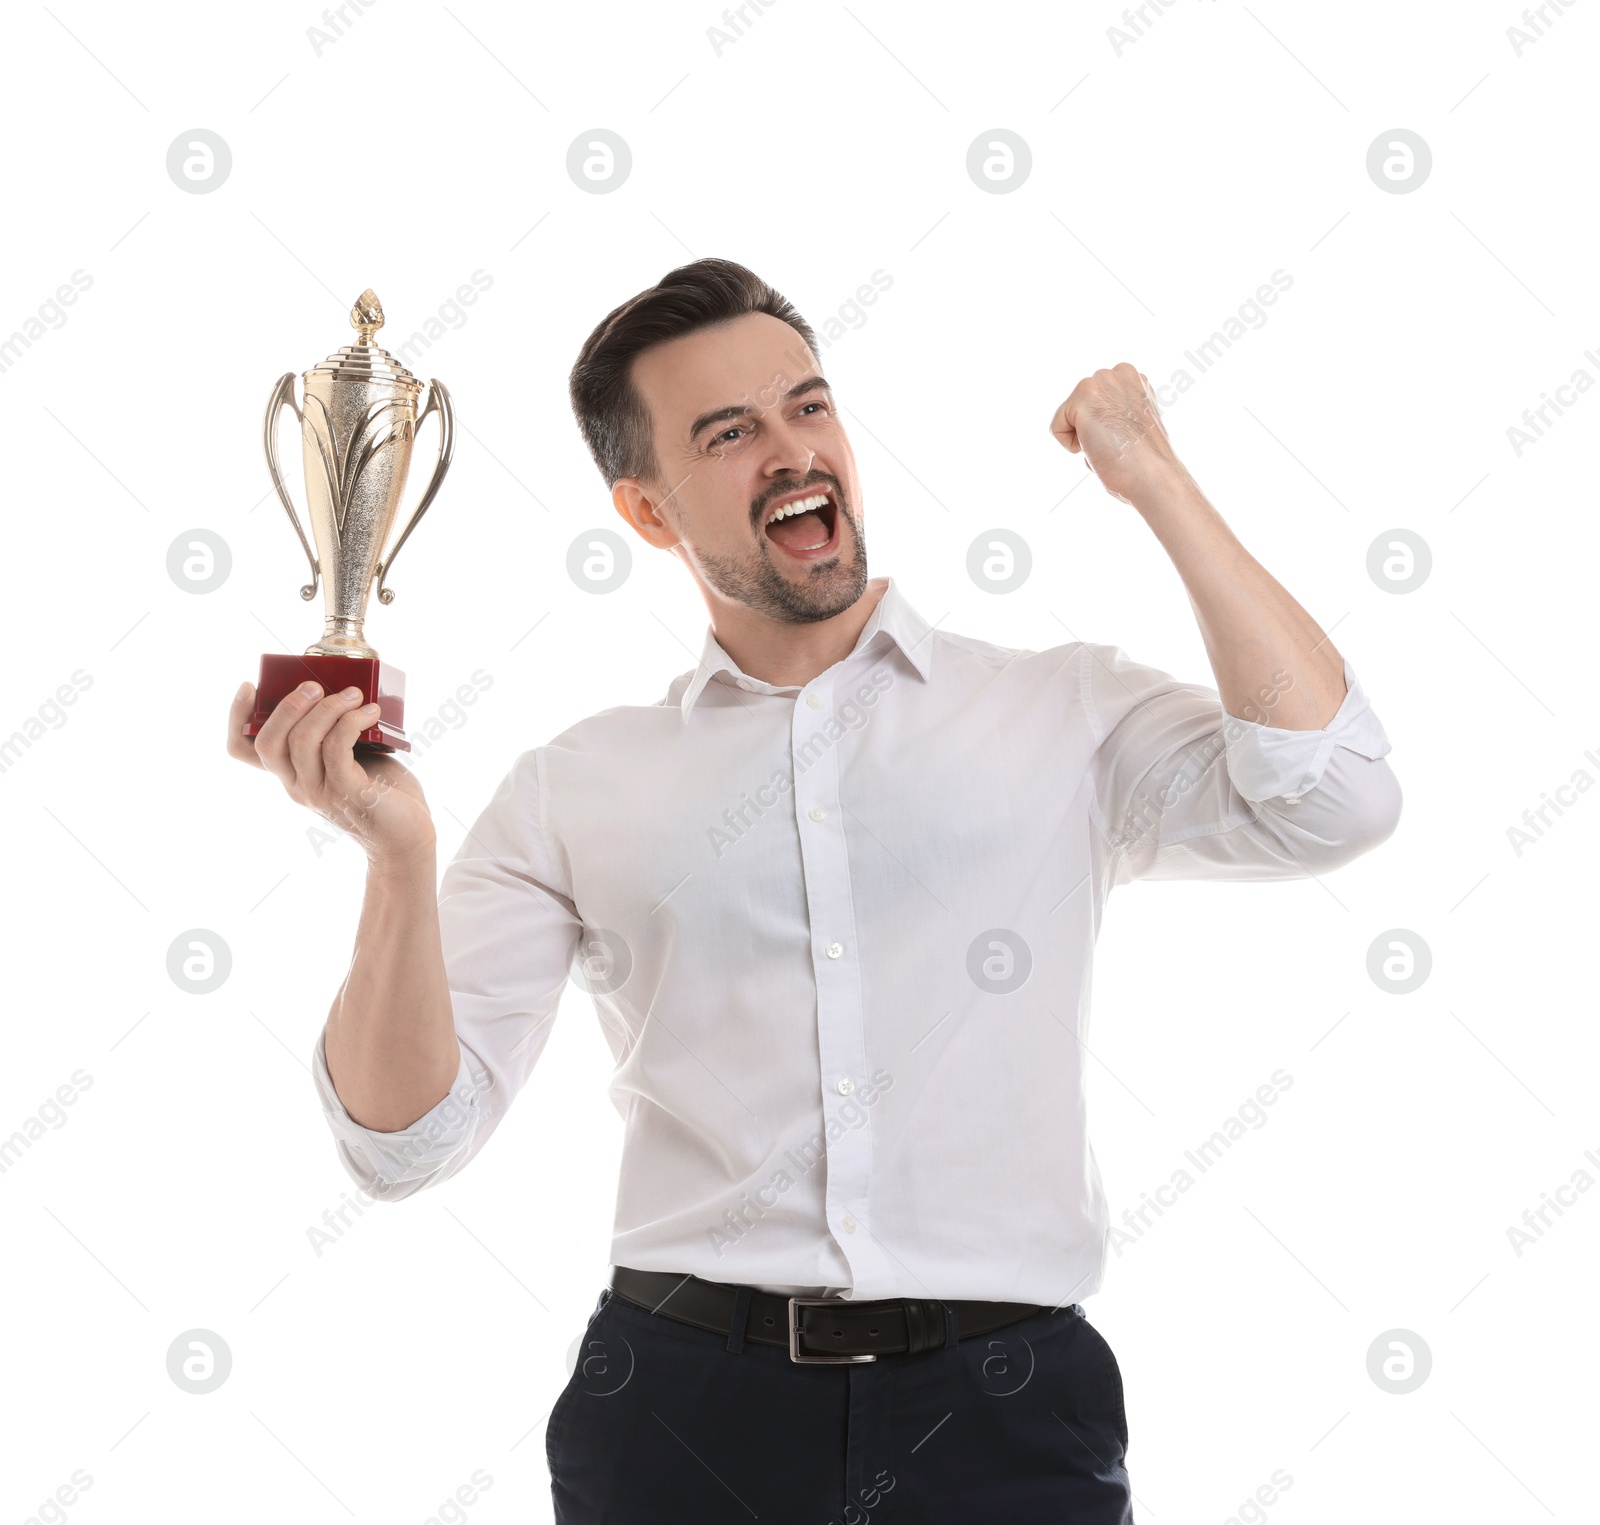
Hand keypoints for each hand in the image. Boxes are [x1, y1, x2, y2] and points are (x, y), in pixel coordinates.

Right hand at [226, 680, 436, 865]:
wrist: (407, 836)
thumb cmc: (383, 792)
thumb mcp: (350, 757)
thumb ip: (335, 733)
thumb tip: (339, 689)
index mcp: (291, 774)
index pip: (244, 750)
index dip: (236, 717)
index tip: (250, 686)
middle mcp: (298, 786)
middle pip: (269, 742)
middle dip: (289, 706)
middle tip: (316, 686)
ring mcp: (320, 792)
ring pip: (302, 742)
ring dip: (328, 708)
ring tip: (354, 694)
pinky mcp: (349, 793)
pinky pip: (337, 748)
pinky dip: (351, 722)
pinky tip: (370, 713)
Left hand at [1050, 363, 1182, 506]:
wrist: (1153, 475)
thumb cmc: (1146, 464)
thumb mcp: (1136, 427)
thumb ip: (1118, 414)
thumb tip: (1100, 422)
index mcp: (1135, 380)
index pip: (1097, 405)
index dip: (1105, 431)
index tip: (1127, 441)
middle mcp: (1121, 372)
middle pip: (1081, 408)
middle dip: (1092, 431)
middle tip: (1118, 444)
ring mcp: (1103, 380)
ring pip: (1069, 416)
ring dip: (1084, 438)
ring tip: (1109, 445)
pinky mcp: (1084, 394)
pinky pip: (1057, 427)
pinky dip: (1069, 445)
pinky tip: (1096, 446)